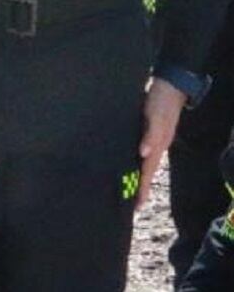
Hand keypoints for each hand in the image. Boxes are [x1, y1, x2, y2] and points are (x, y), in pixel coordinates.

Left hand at [136, 77, 187, 208]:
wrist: (166, 86)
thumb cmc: (160, 102)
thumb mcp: (156, 118)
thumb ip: (151, 135)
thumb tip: (143, 153)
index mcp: (157, 145)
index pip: (146, 171)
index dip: (141, 187)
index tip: (137, 205)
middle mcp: (154, 145)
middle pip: (144, 170)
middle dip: (138, 187)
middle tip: (129, 204)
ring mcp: (150, 138)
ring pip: (141, 161)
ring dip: (135, 175)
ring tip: (125, 188)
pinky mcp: (144, 130)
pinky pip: (137, 149)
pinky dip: (131, 158)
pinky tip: (124, 161)